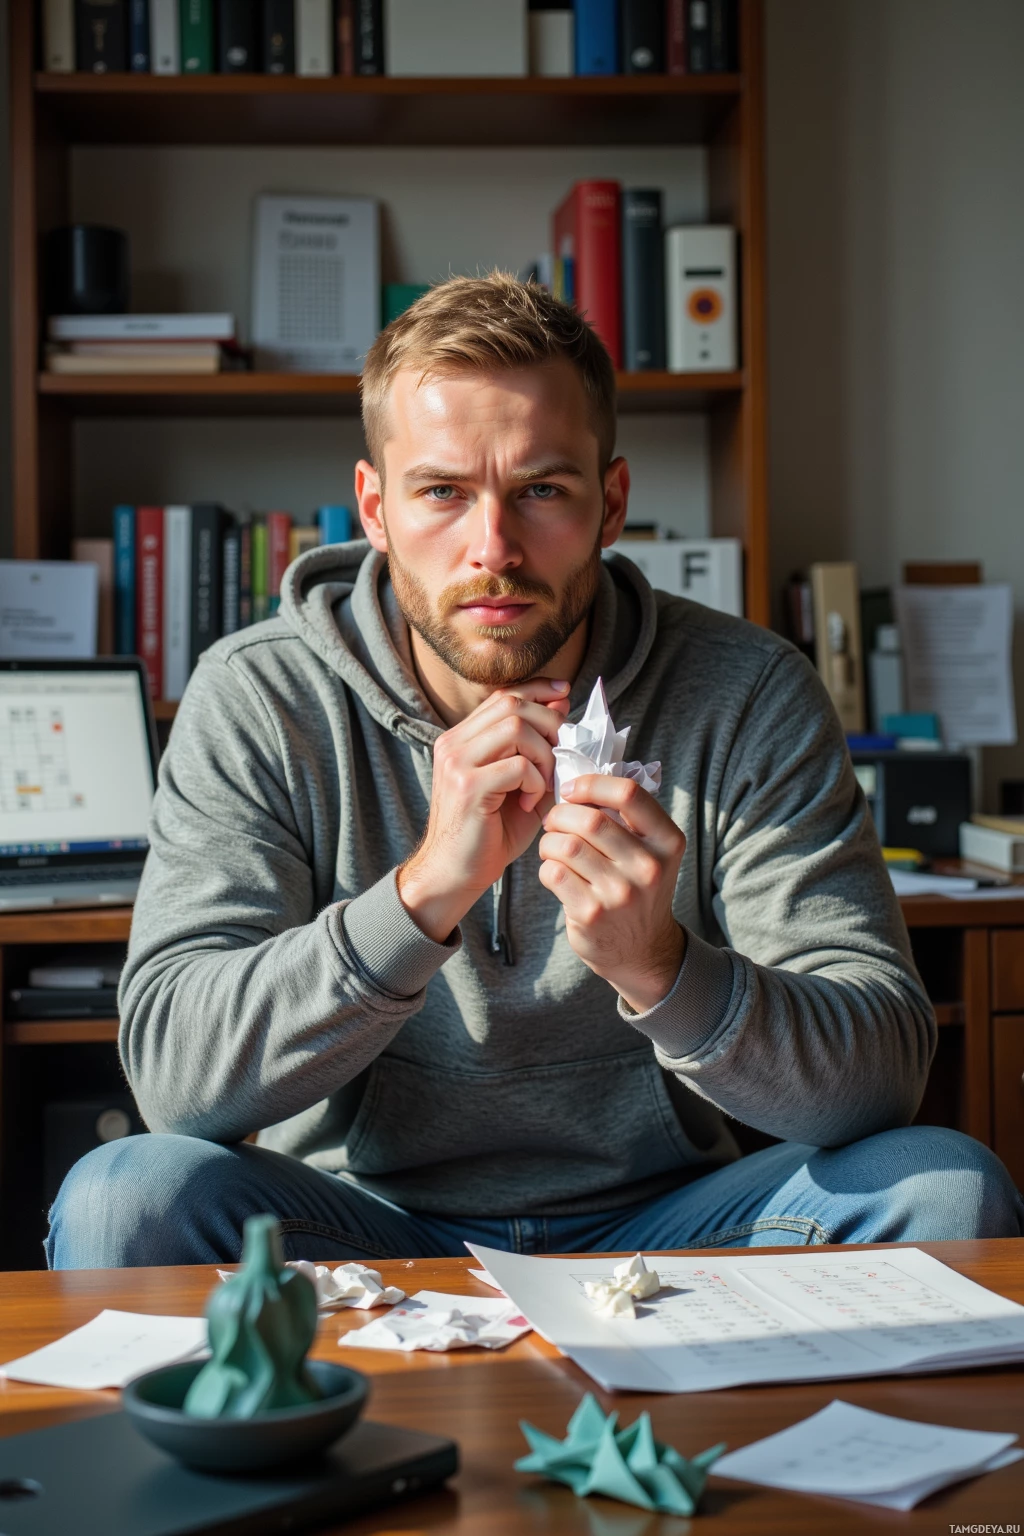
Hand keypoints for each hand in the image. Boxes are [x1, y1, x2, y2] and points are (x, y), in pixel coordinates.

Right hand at [398, 679, 571, 941]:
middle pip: (512, 704)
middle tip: (561, 757)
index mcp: (461, 738)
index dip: (538, 689)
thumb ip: (537, 748)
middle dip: (549, 725)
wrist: (455, 874)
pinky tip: (529, 804)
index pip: (504, 695)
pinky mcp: (467, 785)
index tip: (565, 695)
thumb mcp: (519, 784)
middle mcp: (453, 743)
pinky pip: (517, 765)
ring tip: (543, 785)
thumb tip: (562, 706)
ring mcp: (456, 762)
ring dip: (544, 755)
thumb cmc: (489, 834)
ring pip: (516, 727)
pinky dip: (534, 782)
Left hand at [538, 774, 686, 1012]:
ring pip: (567, 845)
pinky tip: (555, 872)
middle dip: (561, 814)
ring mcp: (620, 893)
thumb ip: (628, 817)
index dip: (592, 784)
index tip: (572, 789)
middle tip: (554, 821)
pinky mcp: (592, 914)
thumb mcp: (652, 851)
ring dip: (549, 841)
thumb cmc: (638, 888)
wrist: (642, 950)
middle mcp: (648, 866)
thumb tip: (580, 779)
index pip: (629, 793)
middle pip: (590, 819)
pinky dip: (546, 867)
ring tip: (552, 846)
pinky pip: (553, 873)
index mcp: (667, 841)